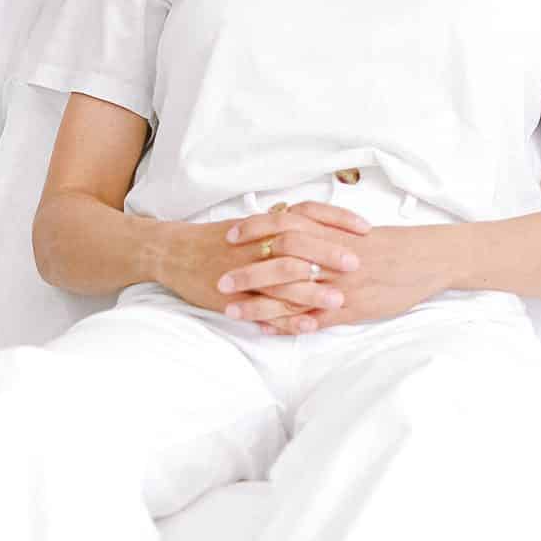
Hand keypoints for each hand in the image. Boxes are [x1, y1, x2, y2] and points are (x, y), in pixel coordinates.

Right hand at [157, 200, 363, 324]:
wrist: (175, 253)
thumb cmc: (217, 238)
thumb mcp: (252, 224)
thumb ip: (285, 224)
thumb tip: (320, 220)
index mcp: (265, 224)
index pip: (308, 215)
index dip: (337, 220)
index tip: (364, 227)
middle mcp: (257, 245)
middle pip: (297, 245)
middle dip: (328, 254)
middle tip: (357, 263)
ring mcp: (245, 272)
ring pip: (281, 280)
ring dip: (311, 291)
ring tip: (338, 299)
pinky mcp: (235, 297)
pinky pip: (263, 308)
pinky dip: (286, 317)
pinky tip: (307, 325)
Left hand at [238, 222, 457, 335]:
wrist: (425, 259)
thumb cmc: (387, 243)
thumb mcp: (351, 227)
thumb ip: (320, 225)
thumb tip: (287, 218)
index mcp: (331, 233)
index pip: (285, 225)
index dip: (255, 229)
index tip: (229, 235)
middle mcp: (332, 257)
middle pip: (281, 261)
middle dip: (247, 271)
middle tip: (220, 278)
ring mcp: (341, 285)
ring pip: (293, 295)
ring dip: (259, 303)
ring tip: (231, 310)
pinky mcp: (352, 309)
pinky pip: (314, 320)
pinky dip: (287, 325)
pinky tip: (266, 329)